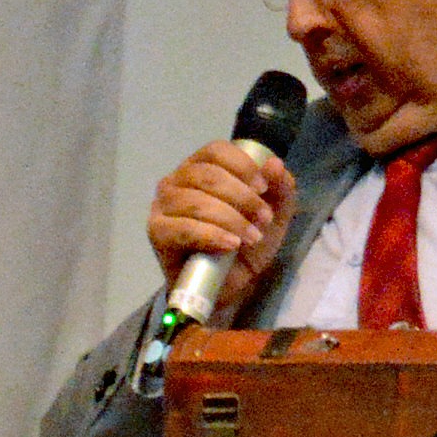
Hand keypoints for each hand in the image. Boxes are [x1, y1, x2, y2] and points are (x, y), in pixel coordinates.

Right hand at [148, 138, 294, 313]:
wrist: (229, 285)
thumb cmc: (245, 242)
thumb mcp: (274, 215)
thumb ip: (279, 188)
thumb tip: (274, 163)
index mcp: (201, 167)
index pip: (216, 151)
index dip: (242, 166)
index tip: (264, 188)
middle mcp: (177, 181)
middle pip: (207, 175)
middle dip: (242, 197)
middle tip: (264, 219)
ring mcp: (163, 206)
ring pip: (195, 202)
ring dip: (230, 219)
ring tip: (251, 237)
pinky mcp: (157, 232)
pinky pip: (182, 229)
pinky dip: (211, 235)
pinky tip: (230, 245)